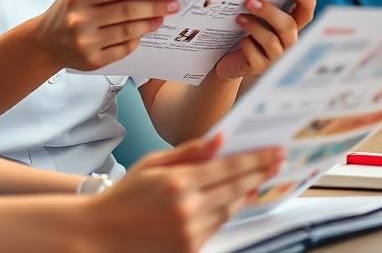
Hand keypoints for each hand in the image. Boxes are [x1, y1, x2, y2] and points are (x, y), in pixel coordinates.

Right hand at [33, 0, 178, 70]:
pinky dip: (136, 40)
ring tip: (162, 17)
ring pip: (129, 31)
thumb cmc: (67, 11)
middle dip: (156, 6)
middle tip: (173, 3)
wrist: (45, 42)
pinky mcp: (93, 61)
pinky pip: (123, 49)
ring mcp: (87, 42)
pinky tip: (142, 32)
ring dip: (150, 23)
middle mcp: (81, 20)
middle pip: (129, 10)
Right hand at [89, 135, 282, 252]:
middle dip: (260, 172)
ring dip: (248, 191)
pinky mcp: (190, 248)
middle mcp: (188, 209)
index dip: (255, 159)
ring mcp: (191, 232)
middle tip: (278, 160)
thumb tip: (219, 140)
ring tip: (261, 177)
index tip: (273, 151)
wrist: (103, 232)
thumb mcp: (152, 163)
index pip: (228, 168)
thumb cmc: (126, 194)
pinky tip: (238, 198)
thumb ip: (188, 152)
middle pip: (236, 188)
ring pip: (230, 207)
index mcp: (178, 183)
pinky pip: (218, 225)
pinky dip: (230, 209)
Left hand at [213, 0, 316, 80]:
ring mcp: (275, 57)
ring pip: (270, 40)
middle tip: (250, 0)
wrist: (229, 58)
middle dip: (270, 11)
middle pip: (288, 26)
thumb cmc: (246, 31)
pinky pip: (255, 55)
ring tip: (239, 17)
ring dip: (254, 26)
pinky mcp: (259, 67)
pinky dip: (246, 45)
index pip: (306, 10)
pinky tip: (238, 40)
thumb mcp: (257, 15)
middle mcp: (288, 41)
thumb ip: (264, 1)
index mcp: (291, 24)